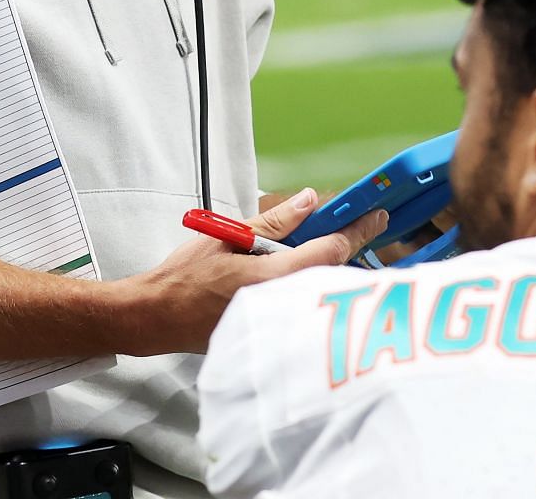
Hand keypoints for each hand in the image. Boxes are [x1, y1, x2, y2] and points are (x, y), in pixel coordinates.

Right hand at [113, 188, 387, 356]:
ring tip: (341, 245)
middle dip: (352, 250)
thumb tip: (311, 200)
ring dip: (335, 268)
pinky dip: (316, 286)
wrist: (158, 318)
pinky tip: (314, 272)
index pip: (329, 251)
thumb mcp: (229, 235)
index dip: (357, 230)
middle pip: (334, 275)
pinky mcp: (274, 335)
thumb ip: (275, 220)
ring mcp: (280, 325)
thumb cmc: (186, 277)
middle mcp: (282, 304)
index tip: (377, 215)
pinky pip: (306, 306)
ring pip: (322, 292)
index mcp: (271, 277)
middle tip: (367, 226)